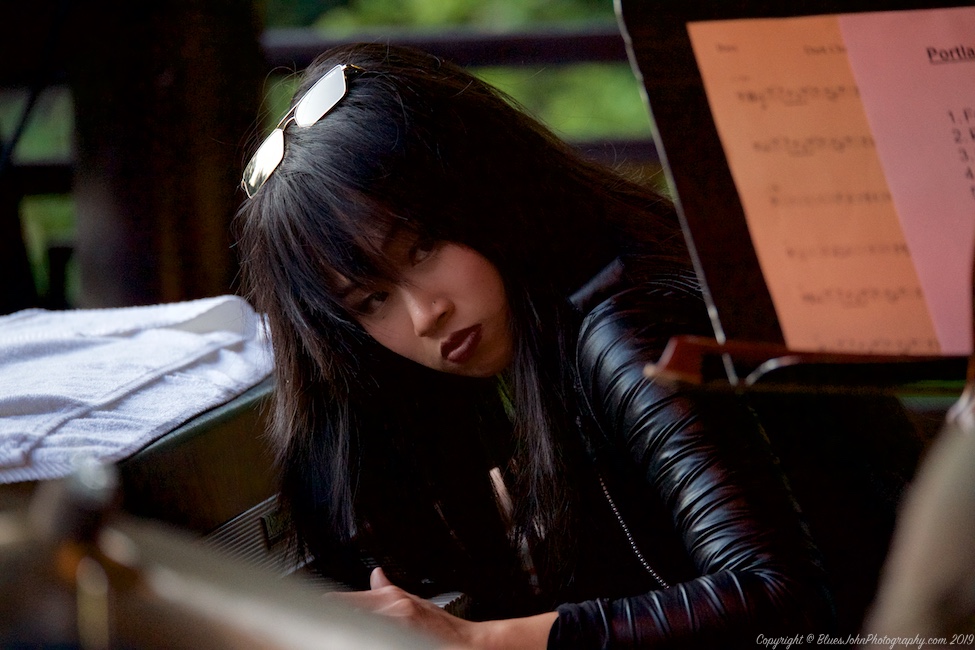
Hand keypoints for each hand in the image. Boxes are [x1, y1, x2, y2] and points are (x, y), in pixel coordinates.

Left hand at [334, 567, 557, 649]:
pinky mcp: (403, 640)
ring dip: (349, 632)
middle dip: (335, 620)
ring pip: (361, 629)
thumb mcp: (414, 603)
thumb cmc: (442, 628)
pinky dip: (365, 639)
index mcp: (393, 601)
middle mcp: (393, 612)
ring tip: (330, 635)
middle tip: (318, 623)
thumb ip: (389, 591)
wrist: (469, 645)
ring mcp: (398, 629)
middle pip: (351, 615)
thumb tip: (375, 574)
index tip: (313, 605)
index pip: (350, 600)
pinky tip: (358, 640)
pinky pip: (376, 640)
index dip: (329, 604)